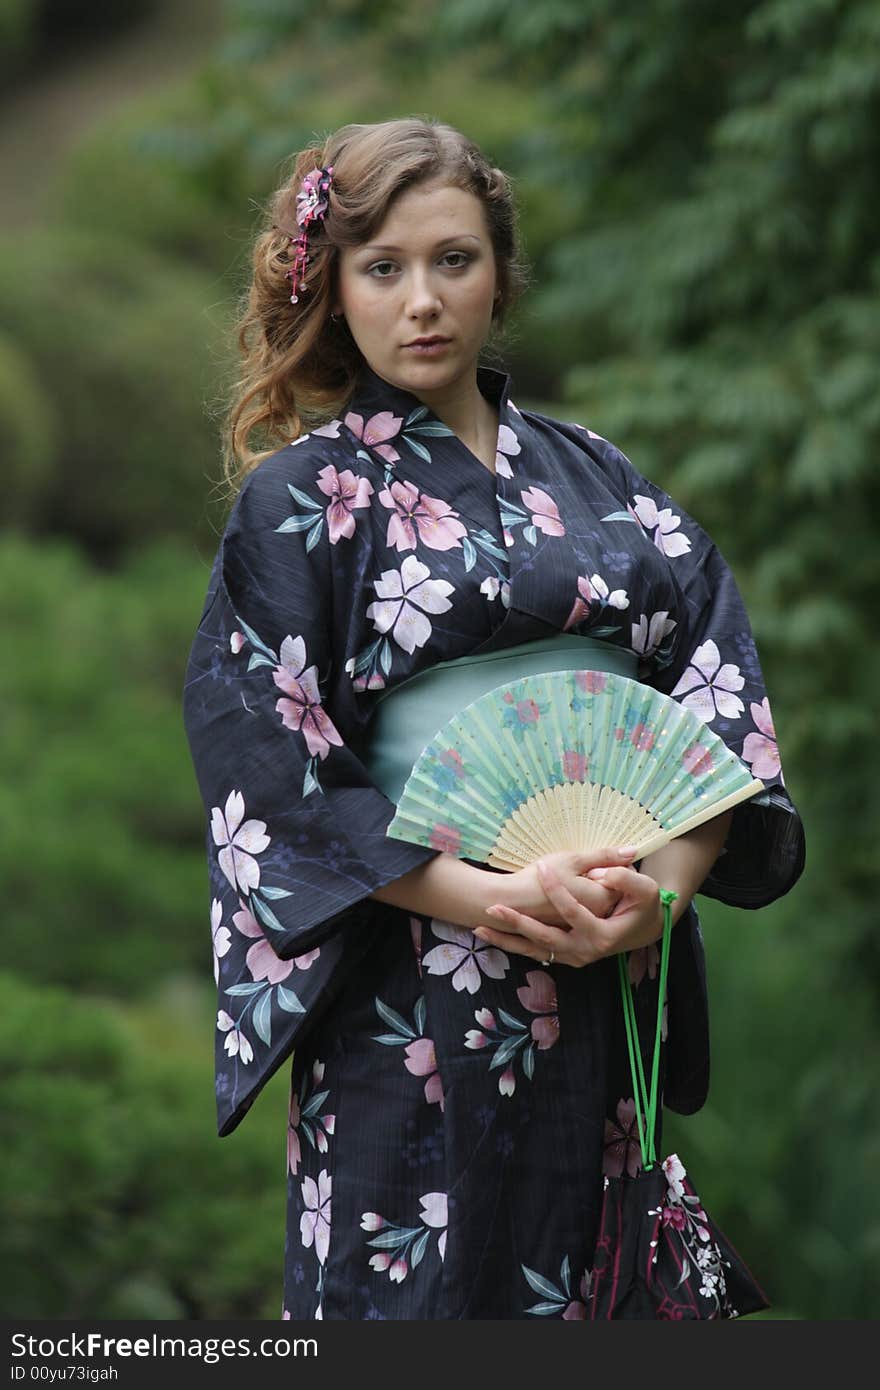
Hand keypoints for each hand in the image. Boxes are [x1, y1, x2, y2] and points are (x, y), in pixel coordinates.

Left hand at [474, 858, 664, 967]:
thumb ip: (623, 877)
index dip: (557, 888)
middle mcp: (584, 952)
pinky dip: (514, 945)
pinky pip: (536, 952)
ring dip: (507, 940)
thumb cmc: (643, 905)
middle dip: (516, 923)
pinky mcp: (566, 957)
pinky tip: (493, 935)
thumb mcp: (643, 888)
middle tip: (493, 908)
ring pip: (535, 950)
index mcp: (602, 936)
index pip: (573, 911)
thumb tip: (601, 872)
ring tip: (479, 928)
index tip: (540, 867)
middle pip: (544, 938)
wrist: (644, 929)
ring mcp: (573, 957)